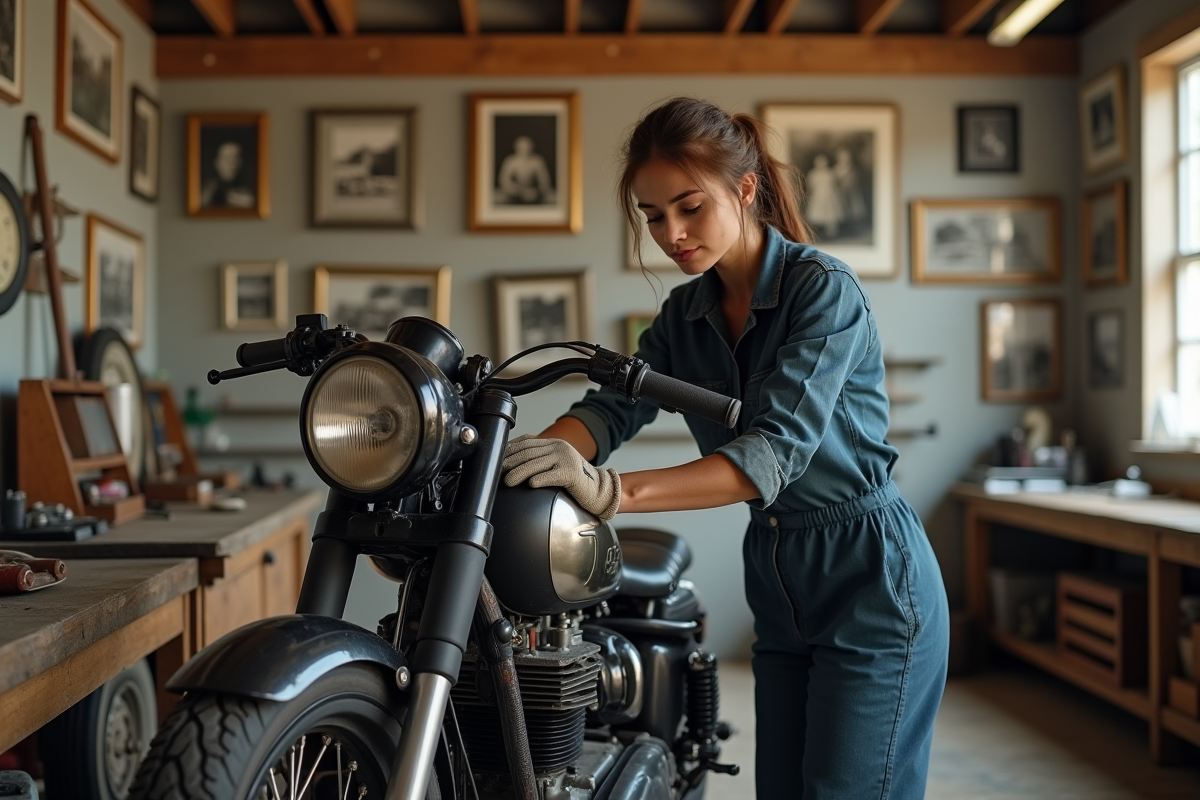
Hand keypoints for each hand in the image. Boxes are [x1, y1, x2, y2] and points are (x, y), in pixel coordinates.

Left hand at [502, 436, 620, 519]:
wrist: (600, 491)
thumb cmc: (575, 481)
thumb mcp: (556, 465)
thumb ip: (539, 461)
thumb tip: (511, 465)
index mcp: (553, 443)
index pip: (526, 442)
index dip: (509, 450)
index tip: (496, 460)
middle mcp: (559, 447)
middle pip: (528, 452)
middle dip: (510, 462)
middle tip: (497, 471)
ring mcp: (566, 459)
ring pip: (536, 464)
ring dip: (519, 473)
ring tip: (507, 481)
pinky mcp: (572, 473)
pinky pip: (552, 475)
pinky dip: (540, 479)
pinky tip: (531, 484)